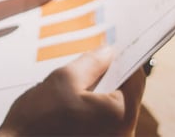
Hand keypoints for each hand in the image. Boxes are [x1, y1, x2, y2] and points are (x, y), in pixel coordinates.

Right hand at [0, 48, 144, 136]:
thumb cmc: (39, 119)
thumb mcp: (64, 78)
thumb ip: (91, 63)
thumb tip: (108, 53)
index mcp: (120, 116)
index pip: (136, 80)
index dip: (125, 59)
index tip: (113, 47)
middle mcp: (123, 135)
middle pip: (127, 97)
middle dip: (111, 77)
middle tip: (92, 60)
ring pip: (115, 111)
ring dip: (101, 94)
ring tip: (78, 82)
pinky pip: (104, 124)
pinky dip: (95, 111)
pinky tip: (74, 104)